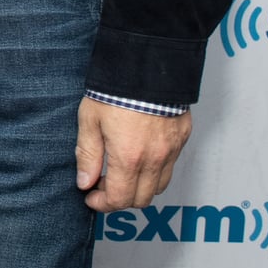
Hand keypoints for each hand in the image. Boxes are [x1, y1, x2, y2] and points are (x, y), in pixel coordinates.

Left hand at [74, 98, 190, 211]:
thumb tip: (85, 181)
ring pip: (160, 186)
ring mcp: (171, 149)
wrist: (147, 63)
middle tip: (104, 185)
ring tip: (123, 171)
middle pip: (141, 199)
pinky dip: (156, 169)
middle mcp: (155, 159)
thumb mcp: (90, 119)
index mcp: (129, 157)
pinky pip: (171, 165)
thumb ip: (88, 155)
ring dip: (140, 187)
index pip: (119, 199)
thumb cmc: (116, 89)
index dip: (102, 204)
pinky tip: (142, 155)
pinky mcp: (182, 137)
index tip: (91, 197)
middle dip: (120, 199)